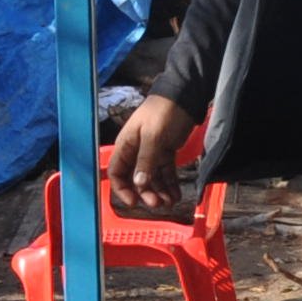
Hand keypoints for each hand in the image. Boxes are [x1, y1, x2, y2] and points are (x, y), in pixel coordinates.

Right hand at [106, 93, 199, 218]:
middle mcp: (136, 152)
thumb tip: (139, 183)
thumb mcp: (153, 135)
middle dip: (146, 193)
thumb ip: (146, 160)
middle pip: (136, 179)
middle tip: (158, 203)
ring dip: (159, 191)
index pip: (117, 173)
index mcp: (126, 146)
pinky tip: (176, 194)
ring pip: (152, 178)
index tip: (134, 202)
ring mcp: (151, 153)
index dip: (123, 189)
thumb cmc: (163, 112)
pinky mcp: (166, 152)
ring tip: (170, 201)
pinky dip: (170, 184)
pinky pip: (165, 172)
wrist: (184, 97)